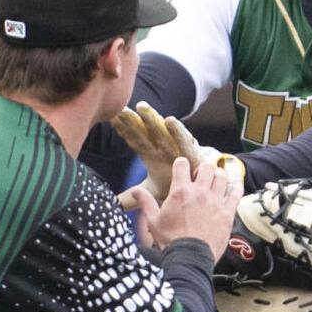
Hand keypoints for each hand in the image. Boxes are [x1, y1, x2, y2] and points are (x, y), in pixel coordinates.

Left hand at [112, 101, 244, 210]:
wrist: (202, 188)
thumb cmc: (176, 183)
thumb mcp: (152, 192)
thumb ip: (132, 198)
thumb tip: (112, 204)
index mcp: (151, 155)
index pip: (134, 139)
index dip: (122, 129)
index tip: (109, 116)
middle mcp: (161, 148)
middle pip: (144, 132)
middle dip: (132, 121)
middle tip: (121, 108)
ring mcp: (176, 148)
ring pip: (161, 132)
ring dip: (152, 119)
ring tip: (141, 107)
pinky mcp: (191, 153)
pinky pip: (183, 140)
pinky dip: (177, 131)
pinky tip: (169, 120)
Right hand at [133, 158, 241, 260]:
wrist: (189, 257)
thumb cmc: (171, 240)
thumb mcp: (154, 220)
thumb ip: (146, 202)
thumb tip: (136, 191)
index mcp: (180, 191)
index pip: (182, 164)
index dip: (181, 164)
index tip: (181, 169)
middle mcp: (199, 192)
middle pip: (206, 167)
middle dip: (202, 169)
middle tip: (199, 177)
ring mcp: (215, 201)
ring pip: (221, 176)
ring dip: (217, 176)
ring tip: (213, 182)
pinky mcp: (227, 212)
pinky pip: (236, 192)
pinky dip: (236, 186)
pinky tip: (234, 184)